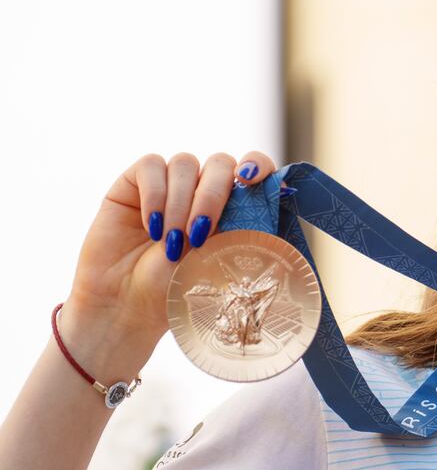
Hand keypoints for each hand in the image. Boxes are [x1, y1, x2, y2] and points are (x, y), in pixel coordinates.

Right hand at [60, 152, 279, 356]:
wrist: (128, 306)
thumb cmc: (177, 289)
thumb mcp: (219, 260)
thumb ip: (242, 228)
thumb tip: (274, 200)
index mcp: (231, 205)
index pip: (253, 167)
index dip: (257, 164)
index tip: (251, 179)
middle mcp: (202, 188)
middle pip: (220, 163)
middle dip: (213, 196)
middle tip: (200, 234)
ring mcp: (169, 183)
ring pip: (185, 163)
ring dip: (180, 203)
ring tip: (171, 242)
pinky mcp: (134, 183)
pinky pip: (151, 166)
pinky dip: (154, 195)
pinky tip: (152, 227)